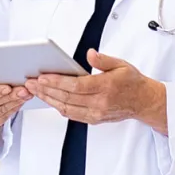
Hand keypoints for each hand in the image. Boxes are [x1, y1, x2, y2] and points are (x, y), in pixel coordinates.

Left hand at [25, 49, 165, 129]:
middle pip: (67, 98)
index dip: (57, 82)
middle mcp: (100, 103)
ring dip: (48, 99)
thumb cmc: (132, 82)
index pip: (77, 86)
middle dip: (46, 90)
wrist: (143, 102)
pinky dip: (58, 107)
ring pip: (66, 108)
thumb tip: (90, 54)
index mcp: (106, 87)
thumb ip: (104, 60)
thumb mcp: (121, 64)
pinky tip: (49, 99)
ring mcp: (96, 113)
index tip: (42, 77)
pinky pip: (72, 114)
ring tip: (34, 91)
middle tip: (30, 83)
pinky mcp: (94, 119)